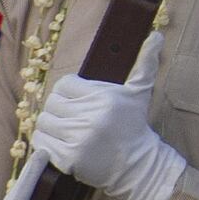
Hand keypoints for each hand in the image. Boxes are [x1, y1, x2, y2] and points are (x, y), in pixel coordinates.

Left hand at [30, 33, 183, 199]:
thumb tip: (157, 34)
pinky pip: (41, 143)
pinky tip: (62, 143)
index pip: (63, 84)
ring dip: (51, 126)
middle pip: (51, 103)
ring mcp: (78, 139)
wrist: (136, 164)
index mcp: (103, 97)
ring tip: (67, 130)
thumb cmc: (133, 125)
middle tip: (73, 117)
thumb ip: (145, 64)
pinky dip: (47, 144)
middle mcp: (90, 117)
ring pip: (43, 122)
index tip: (80, 102)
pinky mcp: (68, 159)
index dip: (69, 92)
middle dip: (60, 109)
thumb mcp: (139, 93)